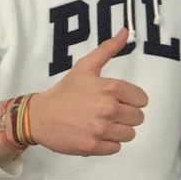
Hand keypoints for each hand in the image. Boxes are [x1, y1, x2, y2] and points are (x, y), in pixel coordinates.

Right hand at [26, 28, 147, 156]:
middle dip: (125, 116)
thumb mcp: (86, 67)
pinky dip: (107, 144)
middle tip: (106, 113)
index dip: (130, 100)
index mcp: (110, 88)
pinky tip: (94, 134)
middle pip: (137, 118)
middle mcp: (108, 108)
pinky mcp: (93, 146)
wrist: (39, 116)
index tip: (116, 100)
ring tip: (100, 124)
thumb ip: (108, 49)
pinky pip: (116, 148)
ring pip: (129, 134)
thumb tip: (125, 31)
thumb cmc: (65, 91)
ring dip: (118, 131)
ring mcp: (101, 129)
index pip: (142, 100)